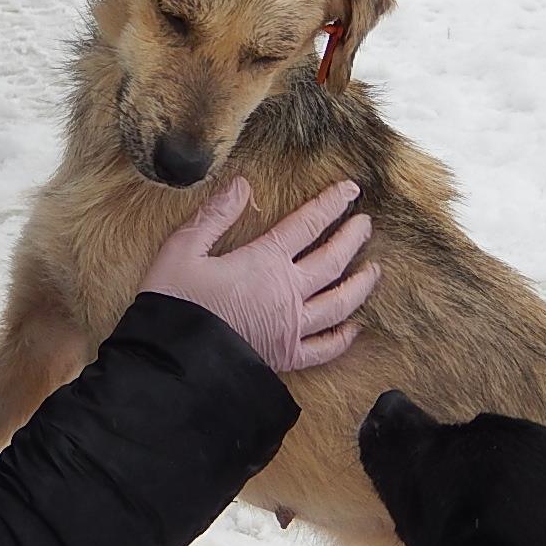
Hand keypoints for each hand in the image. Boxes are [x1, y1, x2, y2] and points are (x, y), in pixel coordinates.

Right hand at [140, 177, 379, 371]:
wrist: (171, 359)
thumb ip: (215, 215)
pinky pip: (325, 348)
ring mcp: (292, 327)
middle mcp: (288, 291)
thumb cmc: (174, 302)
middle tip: (366, 224)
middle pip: (333, 259)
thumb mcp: (183, 249)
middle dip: (353, 237)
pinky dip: (342, 338)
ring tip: (374, 271)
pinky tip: (353, 329)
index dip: (331, 203)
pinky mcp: (286, 356)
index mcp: (265, 261)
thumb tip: (242, 185)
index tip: (350, 190)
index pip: (307, 223)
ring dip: (361, 284)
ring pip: (340, 302)